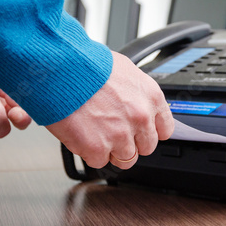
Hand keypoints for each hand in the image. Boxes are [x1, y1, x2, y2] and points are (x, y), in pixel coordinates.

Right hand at [46, 51, 173, 169]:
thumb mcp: (124, 70)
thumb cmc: (86, 63)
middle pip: (146, 147)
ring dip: (111, 150)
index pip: (164, 129)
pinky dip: (89, 152)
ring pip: (126, 159)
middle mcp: (140, 118)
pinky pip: (99, 161)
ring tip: (96, 133)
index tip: (141, 131)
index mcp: (151, 97)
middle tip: (113, 130)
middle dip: (131, 142)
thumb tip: (135, 101)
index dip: (150, 131)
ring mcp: (120, 135)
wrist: (60, 68)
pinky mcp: (98, 148)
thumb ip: (135, 92)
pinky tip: (82, 135)